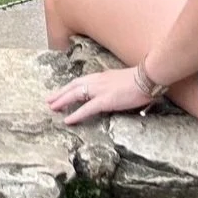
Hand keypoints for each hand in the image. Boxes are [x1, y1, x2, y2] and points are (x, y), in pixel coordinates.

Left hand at [47, 67, 162, 125]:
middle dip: (60, 93)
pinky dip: (76, 114)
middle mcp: (98, 81)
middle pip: (74, 86)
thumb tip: (115, 94)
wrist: (148, 77)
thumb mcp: (124, 82)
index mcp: (102, 76)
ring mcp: (100, 90)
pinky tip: (68, 120)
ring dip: (62, 101)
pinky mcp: (105, 100)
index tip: (61, 91)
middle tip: (48, 100)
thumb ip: (116, 87)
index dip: (69, 87)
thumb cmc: (142, 80)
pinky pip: (86, 109)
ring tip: (52, 107)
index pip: (81, 81)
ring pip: (75, 95)